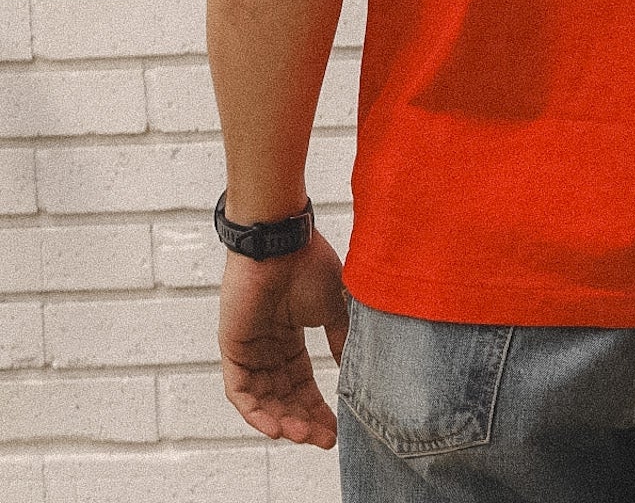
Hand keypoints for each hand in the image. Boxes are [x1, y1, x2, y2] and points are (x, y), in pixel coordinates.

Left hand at [218, 225, 351, 448]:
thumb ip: (340, 338)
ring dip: (284, 421)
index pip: (302, 384)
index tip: (336, 430)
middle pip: (284, 397)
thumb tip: (355, 369)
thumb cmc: (308, 263)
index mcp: (289, 337)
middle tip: (324, 440)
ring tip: (304, 436)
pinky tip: (278, 426)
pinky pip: (241, 392)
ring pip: (264, 400)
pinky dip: (257, 412)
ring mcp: (249, 349)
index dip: (318, 408)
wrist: (282, 240)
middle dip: (304, 421)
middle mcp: (267, 347)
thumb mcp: (333, 307)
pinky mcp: (233, 348)